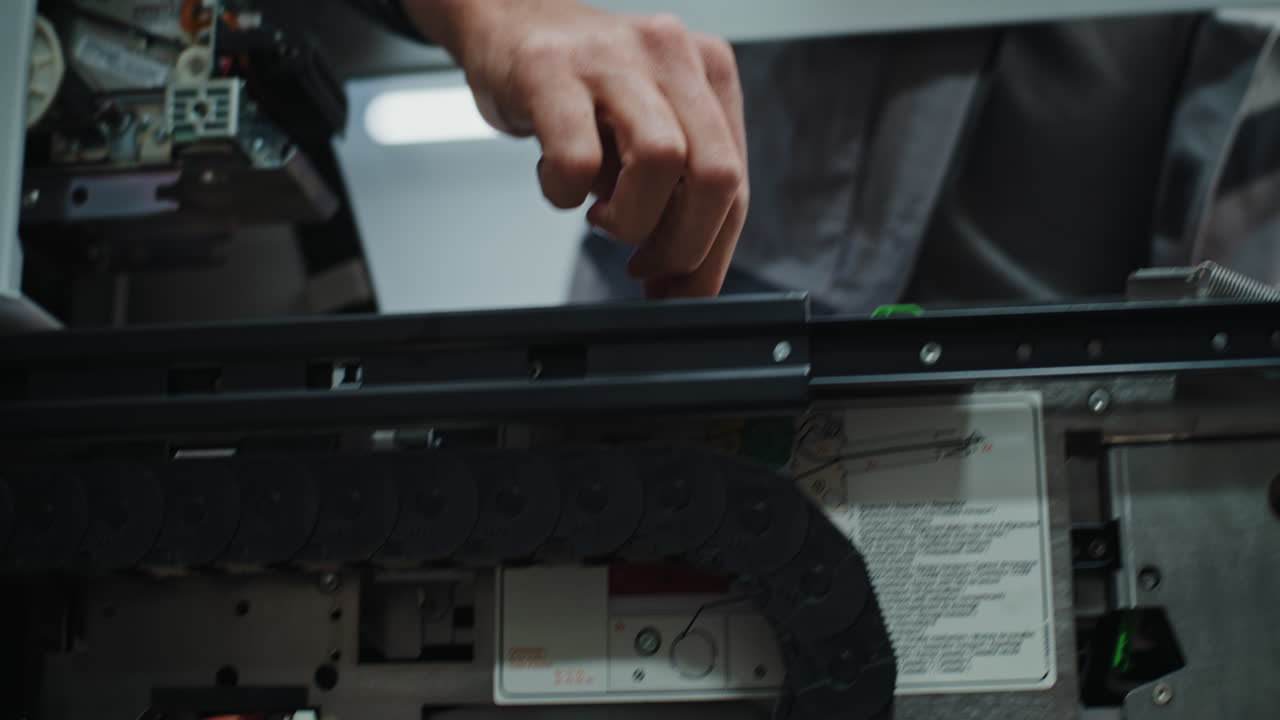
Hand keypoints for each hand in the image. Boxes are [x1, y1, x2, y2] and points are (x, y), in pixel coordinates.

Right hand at [403, 0, 748, 297]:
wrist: (505, 15)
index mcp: (708, 72)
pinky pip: (575, 159)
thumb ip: (674, 192)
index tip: (683, 290)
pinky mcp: (550, 70)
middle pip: (717, 175)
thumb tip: (681, 282)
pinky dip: (564, 194)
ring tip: (602, 218)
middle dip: (684, 245)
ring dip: (630, 219)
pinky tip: (557, 184)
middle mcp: (671, 56)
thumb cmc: (577, 84)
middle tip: (645, 265)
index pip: (736, 181)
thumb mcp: (644, 126)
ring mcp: (612, 58)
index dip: (711, 253)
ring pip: (662, 161)